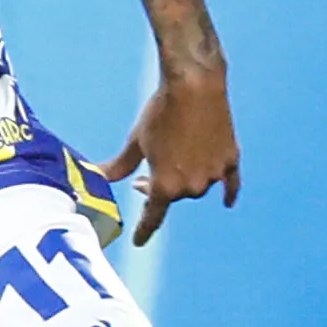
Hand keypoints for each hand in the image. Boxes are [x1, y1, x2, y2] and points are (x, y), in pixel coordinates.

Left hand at [105, 59, 240, 246]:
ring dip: (185, 180)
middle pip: (174, 196)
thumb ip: (120, 166)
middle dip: (159, 189)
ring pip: (198, 186)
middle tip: (144, 178)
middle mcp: (192, 187)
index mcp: (165, 186)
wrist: (194, 85)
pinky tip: (227, 203)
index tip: (137, 241)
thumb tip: (96, 176)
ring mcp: (214, 175)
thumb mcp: (136, 141)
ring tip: (174, 162)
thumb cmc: (160, 112)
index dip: (143, 231)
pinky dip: (228, 193)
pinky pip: (230, 184)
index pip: (152, 218)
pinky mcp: (230, 160)